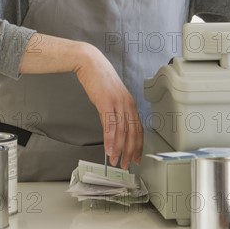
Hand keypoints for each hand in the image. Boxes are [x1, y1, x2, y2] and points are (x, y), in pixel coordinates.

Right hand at [74, 43, 142, 169]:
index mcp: (130, 103)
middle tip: (127, 165)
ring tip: (117, 161)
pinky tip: (109, 149)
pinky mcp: (107, 102)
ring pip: (122, 132)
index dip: (138, 145)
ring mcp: (118, 103)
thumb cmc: (100, 79)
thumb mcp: (111, 97)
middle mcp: (127, 104)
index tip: (137, 157)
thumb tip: (113, 129)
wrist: (91, 63)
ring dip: (120, 149)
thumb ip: (114, 112)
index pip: (138, 128)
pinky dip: (110, 140)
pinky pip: (110, 125)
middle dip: (130, 151)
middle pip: (133, 133)